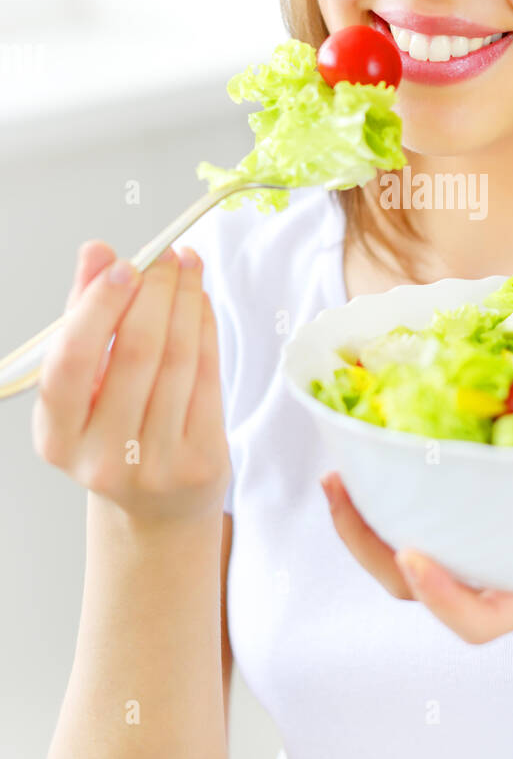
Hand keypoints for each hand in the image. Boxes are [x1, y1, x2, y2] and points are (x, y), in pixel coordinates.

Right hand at [32, 240, 230, 525]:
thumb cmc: (116, 430)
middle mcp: (101, 457)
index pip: (72, 362)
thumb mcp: (86, 382)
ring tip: (188, 266)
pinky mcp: (200, 461)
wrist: (157, 506)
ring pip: (179, 360)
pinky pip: (208, 377)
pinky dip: (206, 329)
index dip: (99, 307)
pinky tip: (201, 302)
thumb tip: (96, 252)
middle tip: (166, 255)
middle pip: (137, 353)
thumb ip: (85, 315)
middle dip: (155, 291)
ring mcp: (155, 464)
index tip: (124, 264)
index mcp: (57, 436)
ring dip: (186, 301)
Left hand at [320, 460, 512, 695]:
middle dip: (365, 545)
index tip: (411, 553)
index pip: (480, 620)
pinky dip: (399, 512)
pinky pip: (432, 542)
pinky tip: (386, 468)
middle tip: (336, 484)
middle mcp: (504, 588)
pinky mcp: (492, 557)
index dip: (441, 595)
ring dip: (367, 527)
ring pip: (408, 572)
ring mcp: (492, 576)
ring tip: (340, 473)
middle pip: (413, 593)